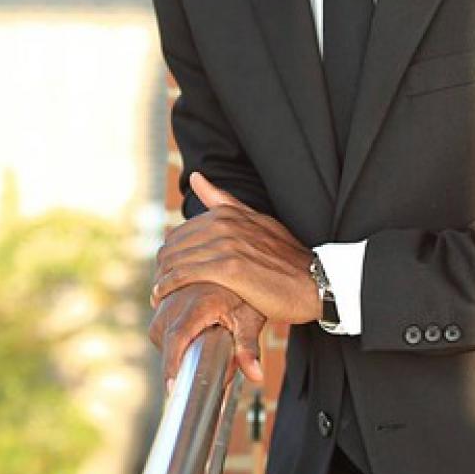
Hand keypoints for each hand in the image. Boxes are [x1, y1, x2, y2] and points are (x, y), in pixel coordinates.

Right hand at [148, 280, 265, 387]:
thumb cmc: (244, 292)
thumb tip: (255, 376)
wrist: (236, 261)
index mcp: (199, 305)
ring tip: (190, 351)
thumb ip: (248, 348)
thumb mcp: (250, 319)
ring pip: (158, 328)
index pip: (177, 338)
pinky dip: (167, 330)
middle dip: (172, 359)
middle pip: (162, 336)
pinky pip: (159, 317)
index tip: (172, 388)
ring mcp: (169, 293)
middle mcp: (179, 297)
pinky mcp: (166, 291)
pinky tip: (186, 334)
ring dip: (169, 344)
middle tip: (186, 376)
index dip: (171, 364)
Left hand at [152, 173, 321, 324]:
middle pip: (174, 245)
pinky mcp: (230, 269)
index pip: (181, 232)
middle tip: (158, 285)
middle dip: (162, 266)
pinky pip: (185, 275)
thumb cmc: (288, 258)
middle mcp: (225, 225)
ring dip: (161, 278)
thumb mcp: (258, 221)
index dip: (170, 253)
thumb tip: (198, 177)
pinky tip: (161, 296)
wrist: (317, 282)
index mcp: (229, 214)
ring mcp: (227, 245)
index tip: (167, 269)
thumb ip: (225, 201)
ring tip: (156, 294)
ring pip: (177, 260)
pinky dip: (168, 286)